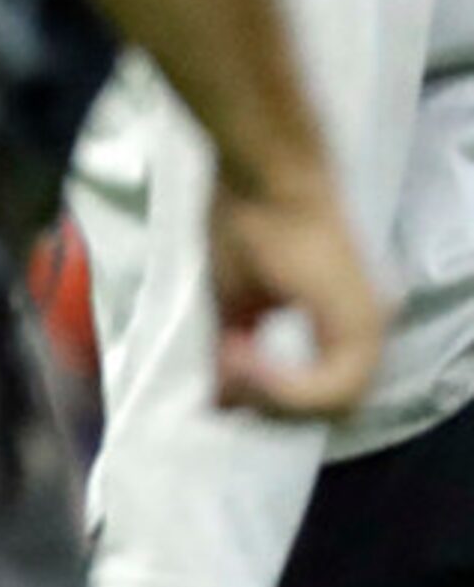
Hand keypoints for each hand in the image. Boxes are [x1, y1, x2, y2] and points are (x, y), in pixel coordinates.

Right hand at [206, 171, 384, 419]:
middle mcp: (367, 335)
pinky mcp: (362, 326)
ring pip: (333, 406)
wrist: (264, 176)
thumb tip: (216, 401)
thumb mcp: (232, 300)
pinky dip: (285, 384)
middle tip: (222, 370)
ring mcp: (369, 331)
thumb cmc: (247, 221)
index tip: (221, 376)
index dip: (266, 401)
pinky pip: (333, 389)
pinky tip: (244, 350)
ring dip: (274, 395)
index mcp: (342, 330)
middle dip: (266, 403)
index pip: (315, 398)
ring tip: (231, 354)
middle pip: (325, 410)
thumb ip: (232, 351)